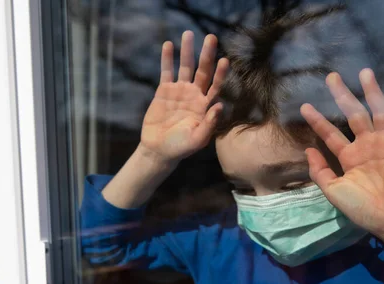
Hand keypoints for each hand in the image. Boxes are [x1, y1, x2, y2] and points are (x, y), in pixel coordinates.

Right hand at [140, 31, 227, 163]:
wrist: (159, 149)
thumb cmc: (181, 147)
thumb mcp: (197, 139)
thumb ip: (209, 124)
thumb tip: (220, 105)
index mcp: (205, 106)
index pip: (216, 86)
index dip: (220, 74)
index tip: (224, 61)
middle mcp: (195, 95)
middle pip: (202, 71)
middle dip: (207, 55)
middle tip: (211, 38)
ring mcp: (179, 91)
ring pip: (185, 67)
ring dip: (187, 51)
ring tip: (188, 34)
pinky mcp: (164, 90)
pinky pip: (166, 71)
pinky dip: (167, 59)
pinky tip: (169, 45)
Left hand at [300, 69, 383, 245]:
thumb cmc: (362, 209)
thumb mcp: (333, 191)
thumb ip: (320, 171)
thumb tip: (308, 150)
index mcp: (349, 157)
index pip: (330, 134)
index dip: (318, 121)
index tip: (305, 106)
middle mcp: (366, 146)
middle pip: (353, 115)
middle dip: (343, 96)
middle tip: (331, 77)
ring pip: (378, 113)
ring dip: (372, 92)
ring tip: (365, 72)